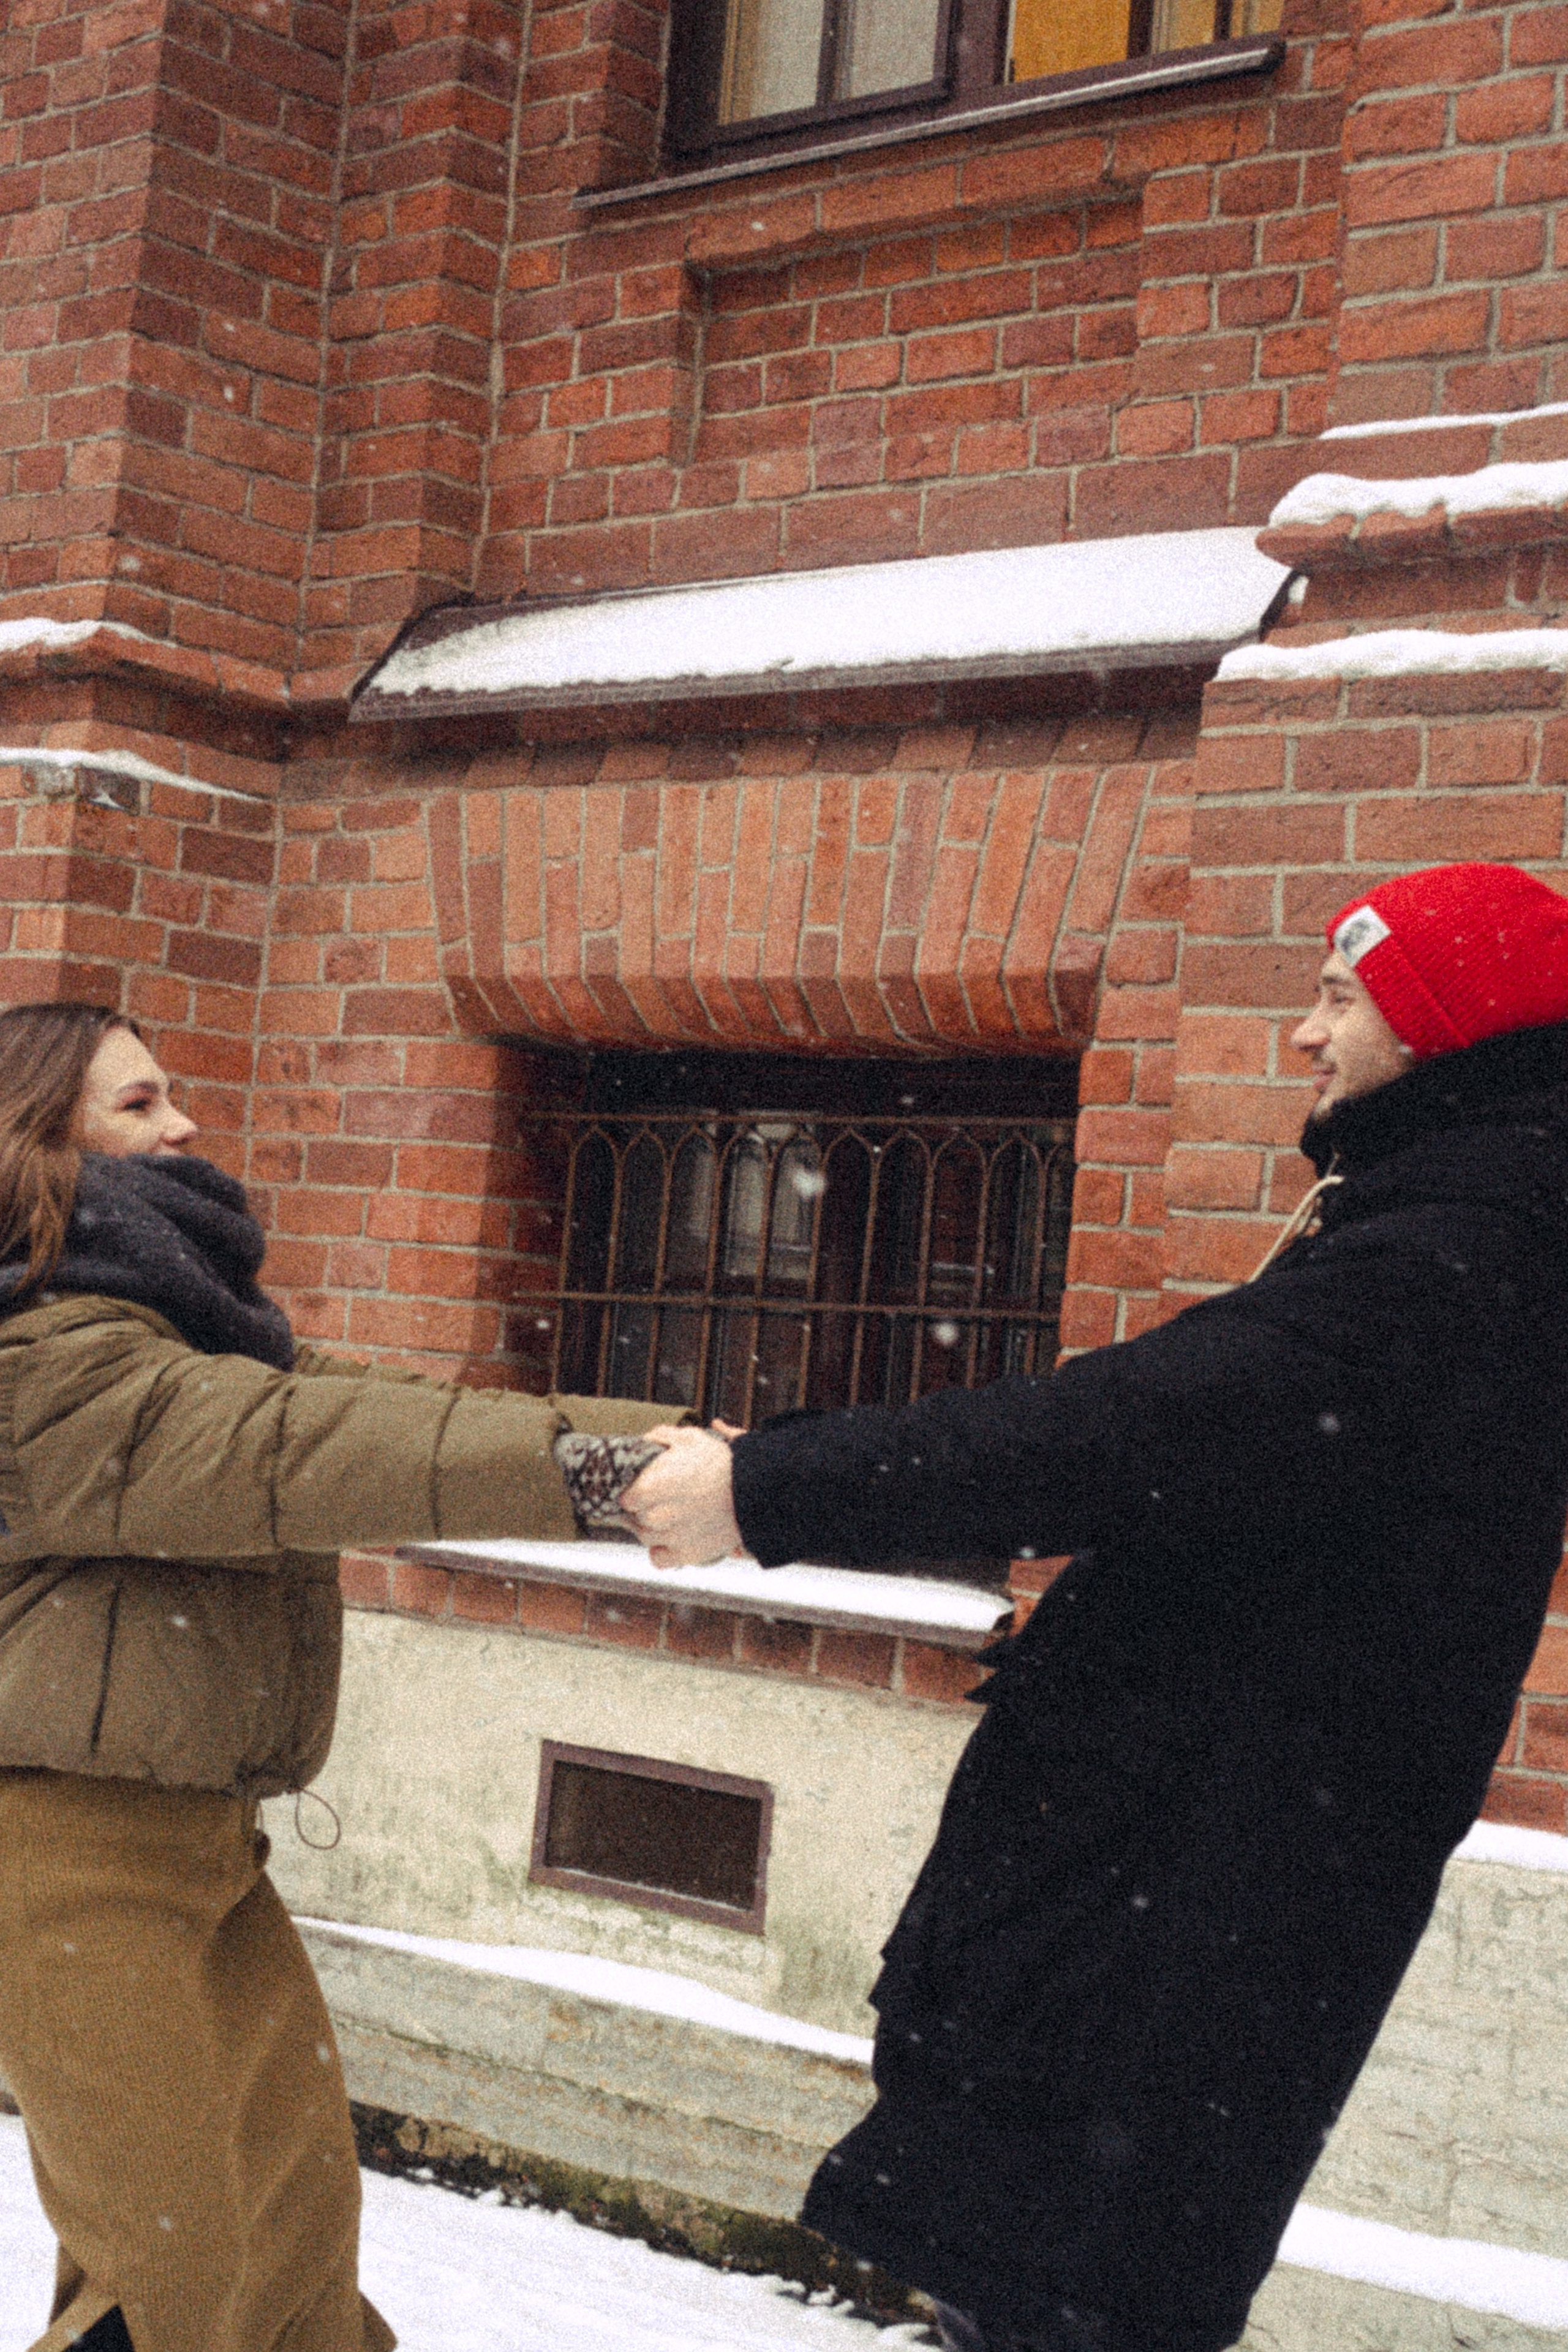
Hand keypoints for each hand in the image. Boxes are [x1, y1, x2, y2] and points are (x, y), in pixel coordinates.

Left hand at [622, 1424, 742, 1568]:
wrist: (755, 1491)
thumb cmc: (723, 1463)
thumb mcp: (691, 1439)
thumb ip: (662, 1437)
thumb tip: (646, 1440)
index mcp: (649, 1487)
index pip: (626, 1498)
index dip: (636, 1492)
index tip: (647, 1489)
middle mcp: (655, 1516)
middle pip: (637, 1518)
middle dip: (648, 1509)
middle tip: (666, 1500)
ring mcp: (670, 1538)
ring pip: (647, 1537)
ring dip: (656, 1528)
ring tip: (675, 1517)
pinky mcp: (685, 1555)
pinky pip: (659, 1559)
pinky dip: (663, 1550)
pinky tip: (674, 1538)